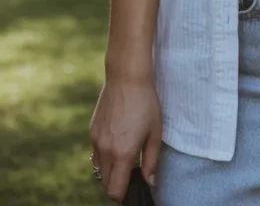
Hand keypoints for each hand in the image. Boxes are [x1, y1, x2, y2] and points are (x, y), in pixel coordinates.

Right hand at [89, 76, 161, 200]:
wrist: (126, 77)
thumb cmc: (145, 103)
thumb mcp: (155, 132)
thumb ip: (151, 161)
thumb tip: (149, 181)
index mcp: (122, 153)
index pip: (115, 190)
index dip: (124, 194)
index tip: (133, 187)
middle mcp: (105, 150)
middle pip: (104, 183)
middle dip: (116, 184)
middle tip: (131, 173)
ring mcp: (96, 140)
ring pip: (98, 169)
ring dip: (109, 170)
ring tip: (124, 157)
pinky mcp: (92, 131)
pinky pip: (96, 153)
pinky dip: (104, 156)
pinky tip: (117, 141)